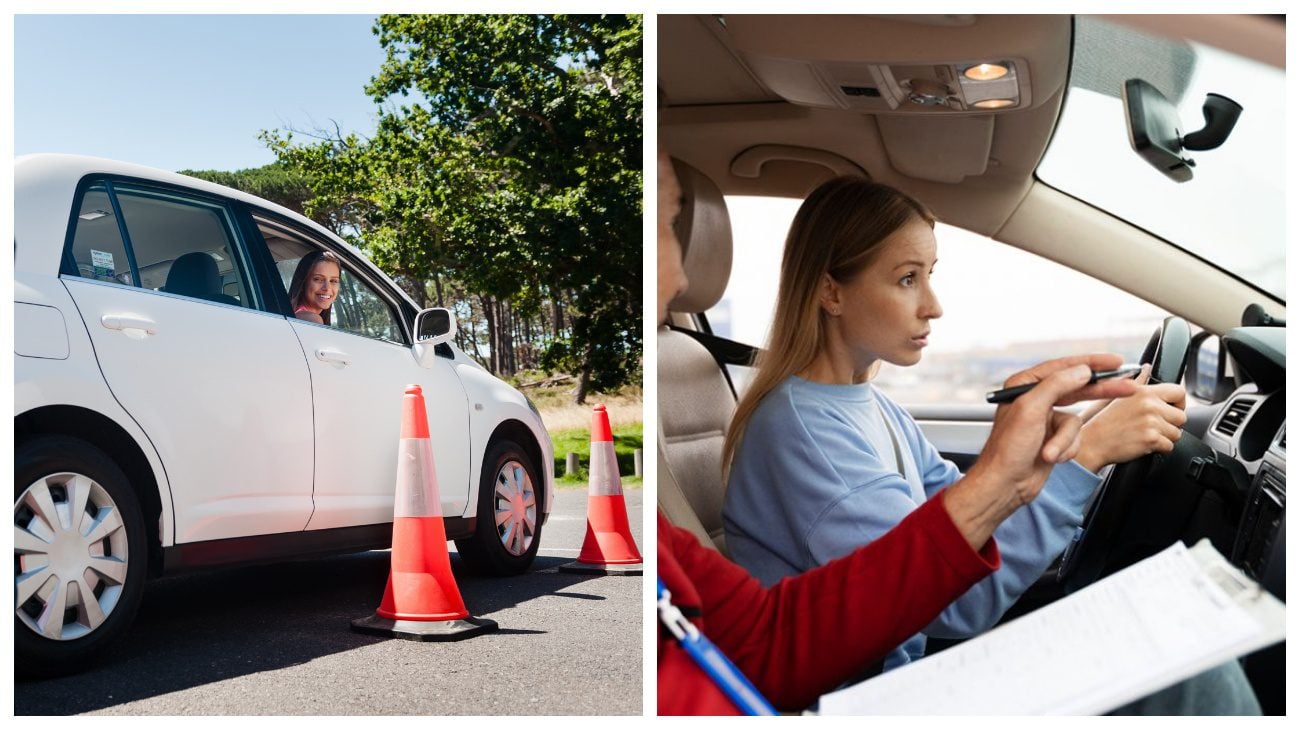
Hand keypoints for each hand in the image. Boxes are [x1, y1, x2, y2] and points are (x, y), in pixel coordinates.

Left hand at [943, 354, 1139, 549]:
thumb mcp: (1031, 410)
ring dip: (1065, 440)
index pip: (1063, 367)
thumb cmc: (1008, 449)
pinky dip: (1065, 448)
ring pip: (1075, 421)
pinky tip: (1050, 457)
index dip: (1091, 363)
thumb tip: (1082, 370)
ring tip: (1049, 452)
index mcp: (1024, 385)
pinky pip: (1074, 438)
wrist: (1006, 484)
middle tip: (1127, 387)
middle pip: (1077, 388)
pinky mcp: (1053, 437)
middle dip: (1100, 391)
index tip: (1115, 362)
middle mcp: (1034, 399)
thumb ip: (1057, 385)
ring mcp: (1045, 419)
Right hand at [1074, 373, 1186, 472]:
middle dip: (1170, 424)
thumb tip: (1147, 368)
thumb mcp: (1120, 396)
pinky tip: (1144, 443)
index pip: (1179, 392)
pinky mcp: (1151, 439)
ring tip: (1145, 435)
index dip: (1178, 403)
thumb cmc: (1105, 422)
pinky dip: (1159, 448)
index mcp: (1144, 392)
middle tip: (1152, 426)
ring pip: (1176, 433)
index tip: (1170, 410)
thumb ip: (1139, 381)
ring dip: (1165, 437)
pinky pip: (1169, 446)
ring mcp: (1151, 422)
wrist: (1093, 443)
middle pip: (1181, 417)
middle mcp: (1149, 404)